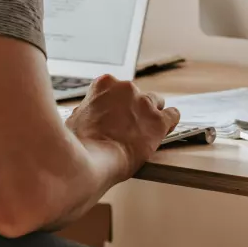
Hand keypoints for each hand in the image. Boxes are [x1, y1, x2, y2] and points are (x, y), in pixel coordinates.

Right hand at [65, 75, 180, 178]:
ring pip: (156, 102)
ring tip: (147, 129)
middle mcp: (126, 88)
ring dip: (151, 114)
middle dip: (134, 109)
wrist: (90, 162)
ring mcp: (144, 104)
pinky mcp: (158, 121)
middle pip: (137, 95)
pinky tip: (167, 128)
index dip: (117, 104)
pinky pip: (173, 115)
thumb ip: (87, 111)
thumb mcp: (74, 119)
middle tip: (128, 126)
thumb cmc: (78, 144)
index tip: (116, 115)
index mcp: (104, 85)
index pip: (116, 88)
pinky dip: (170, 122)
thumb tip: (88, 115)